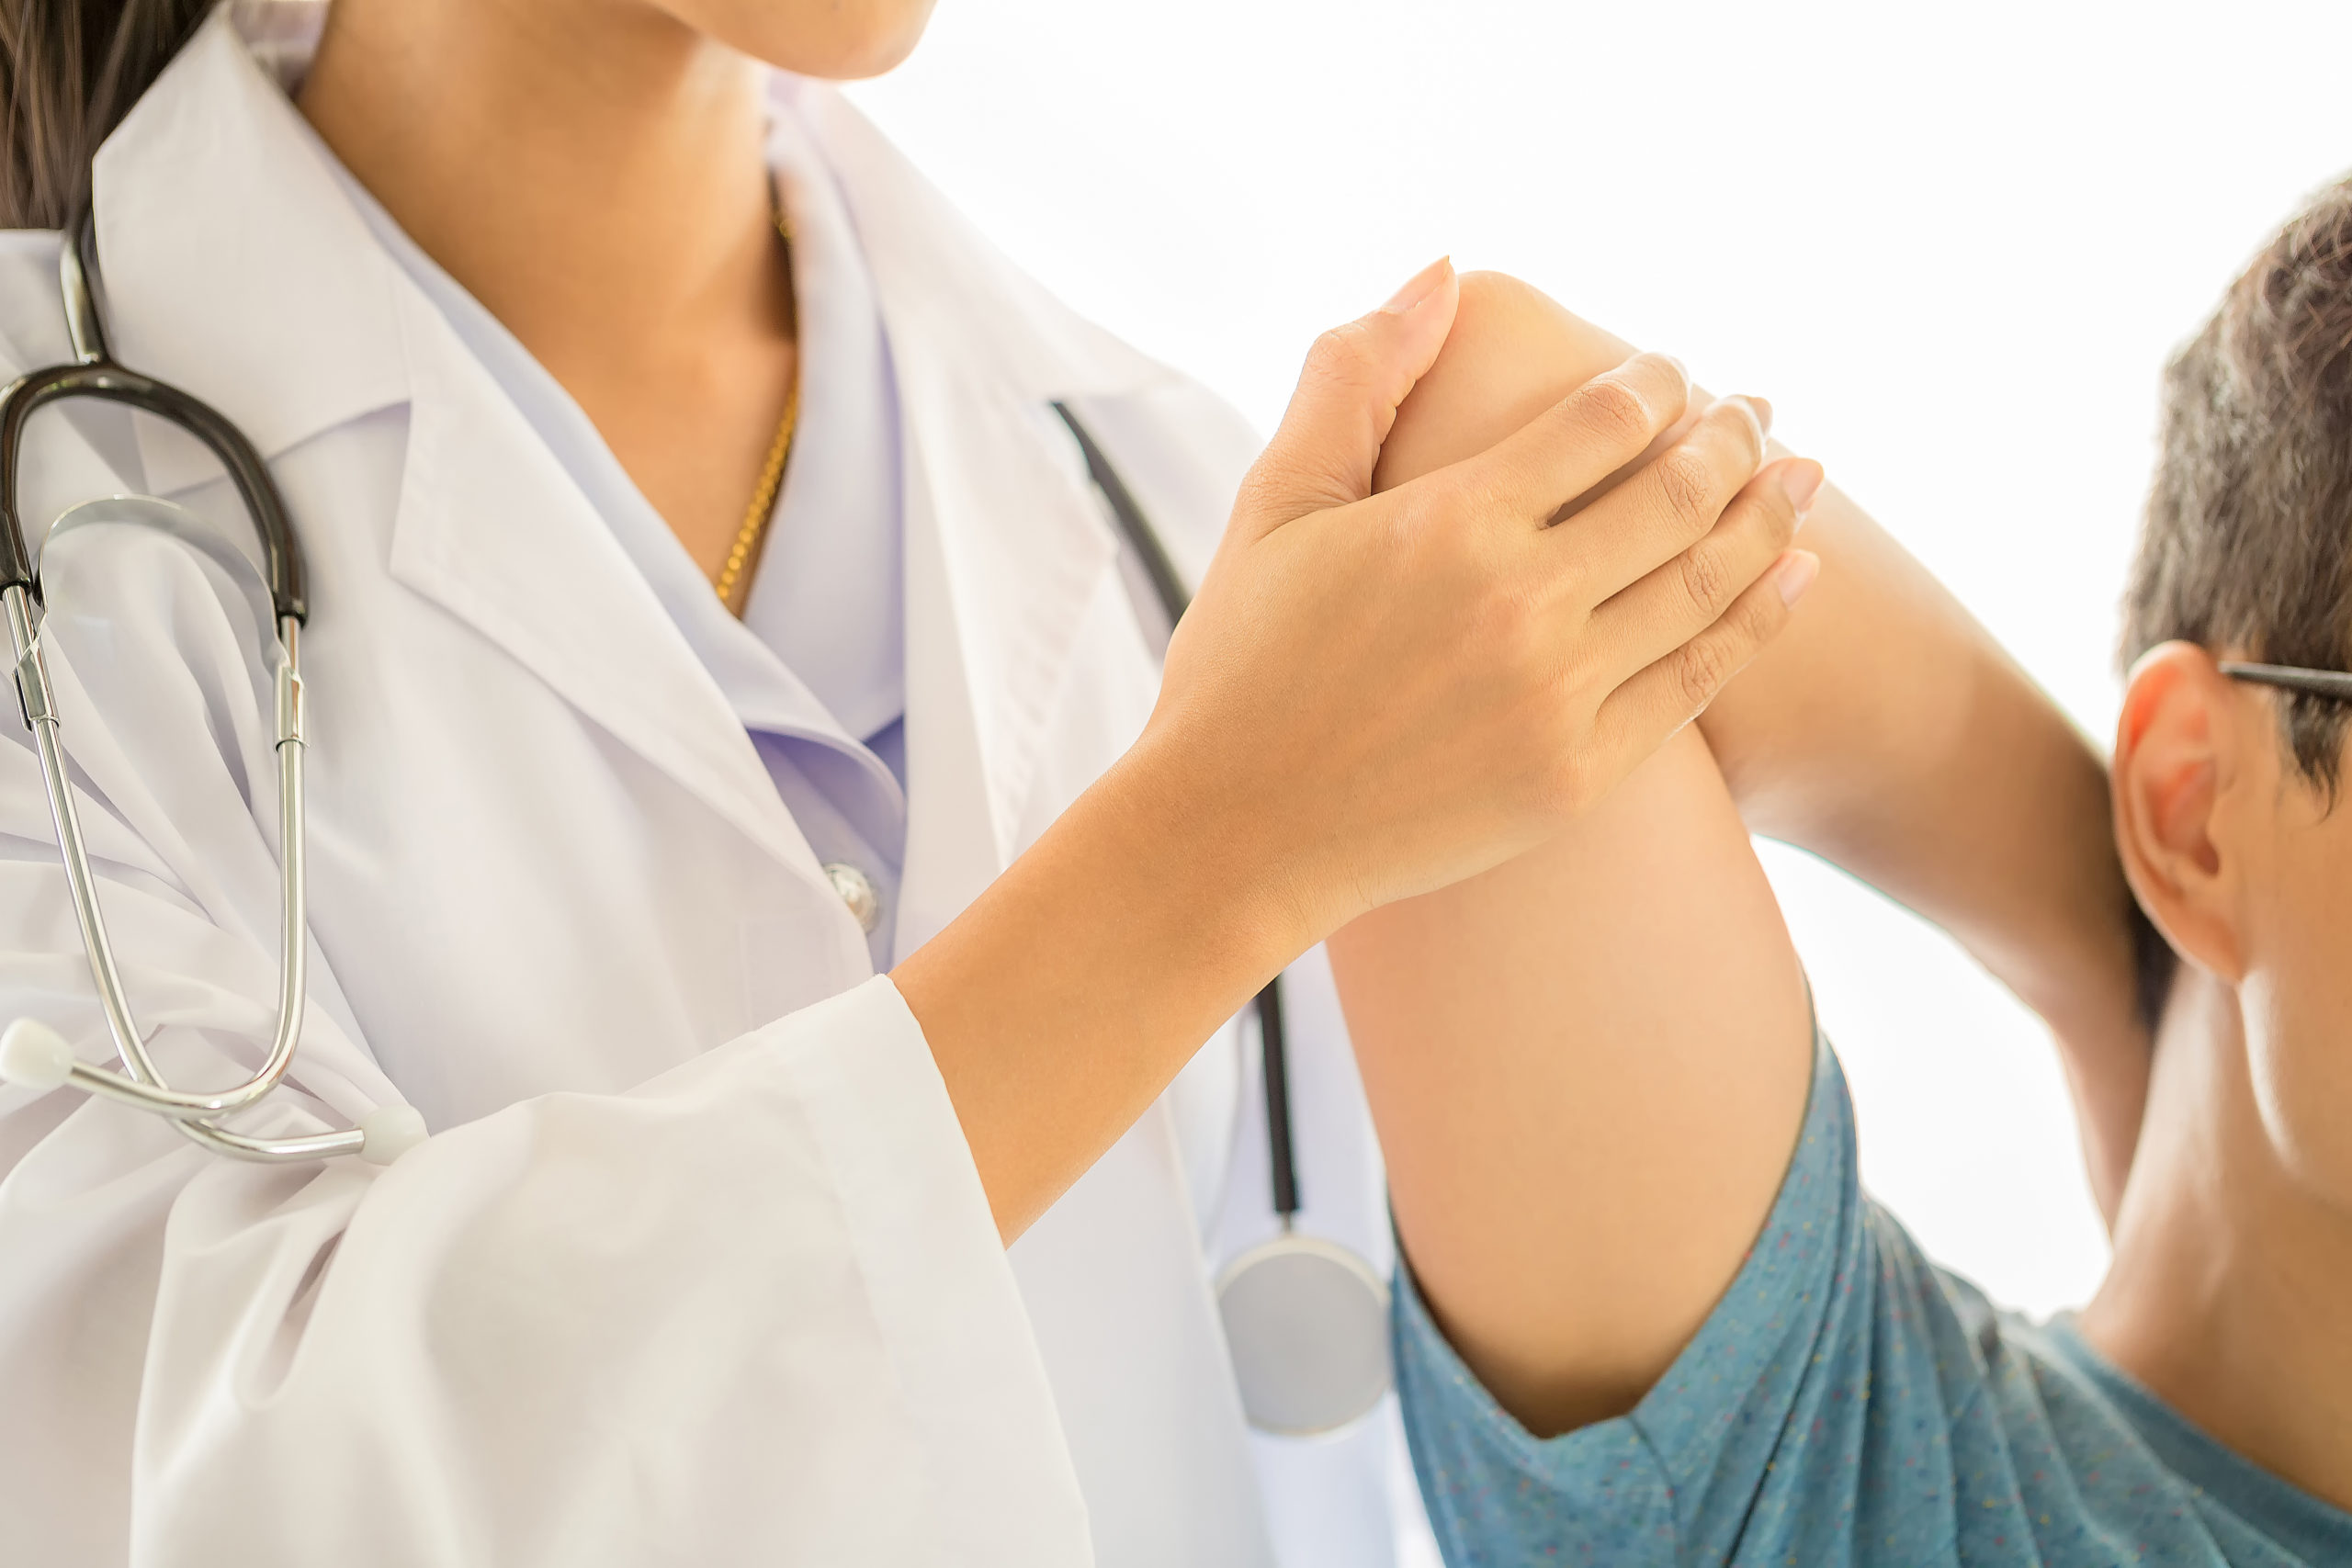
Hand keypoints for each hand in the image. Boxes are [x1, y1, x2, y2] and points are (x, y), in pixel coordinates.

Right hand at [1139, 259, 1820, 940]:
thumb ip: (1354, 375)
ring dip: (1767, 514)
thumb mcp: (1277, 501)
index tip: (1675, 371)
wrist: (1235, 833)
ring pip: (1704, 581)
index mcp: (1451, 521)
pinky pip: (1697, 679)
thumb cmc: (1242, 664)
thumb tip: (1443, 270)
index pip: (1605, 419)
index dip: (1658, 381)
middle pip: (1677, 492)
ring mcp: (1558, 695)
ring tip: (1800, 473)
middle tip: (1757, 410)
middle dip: (1732, 435)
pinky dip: (1758, 617)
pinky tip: (1794, 575)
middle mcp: (1520, 603)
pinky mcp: (1578, 774)